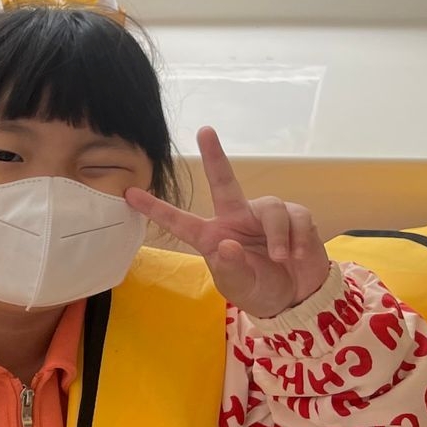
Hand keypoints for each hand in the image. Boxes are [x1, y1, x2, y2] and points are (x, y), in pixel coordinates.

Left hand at [126, 127, 330, 320]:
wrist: (296, 295)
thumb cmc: (258, 288)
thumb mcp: (239, 285)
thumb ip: (231, 267)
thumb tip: (227, 244)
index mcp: (212, 236)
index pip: (179, 221)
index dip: (155, 208)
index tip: (129, 193)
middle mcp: (235, 218)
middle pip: (223, 181)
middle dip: (214, 155)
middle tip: (205, 130)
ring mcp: (264, 214)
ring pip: (272, 209)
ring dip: (278, 236)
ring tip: (281, 259)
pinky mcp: (294, 215)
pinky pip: (297, 217)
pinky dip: (298, 238)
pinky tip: (297, 255)